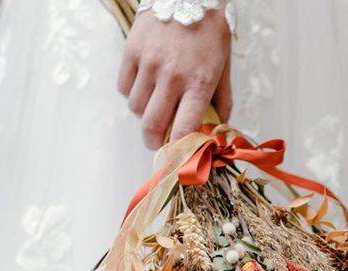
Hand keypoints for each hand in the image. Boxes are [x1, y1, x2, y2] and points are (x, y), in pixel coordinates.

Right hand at [118, 8, 232, 149]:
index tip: (176, 160)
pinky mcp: (131, 51)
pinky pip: (124, 88)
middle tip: (158, 143)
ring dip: (144, 115)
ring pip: (136, 110)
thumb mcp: (223, 68)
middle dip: (154, 142)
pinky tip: (144, 87)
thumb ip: (221, 103)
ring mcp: (149, 62)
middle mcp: (172, 75)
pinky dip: (132, 95)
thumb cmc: (209, 33)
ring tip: (155, 106)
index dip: (177, 153)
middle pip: (151, 127)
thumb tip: (215, 134)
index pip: (182, 131)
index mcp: (199, 83)